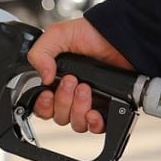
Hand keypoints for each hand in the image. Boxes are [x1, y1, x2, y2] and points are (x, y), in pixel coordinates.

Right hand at [26, 17, 132, 133]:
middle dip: (63, 100)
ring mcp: (89, 102)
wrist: (120, 36)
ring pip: (76, 123)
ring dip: (78, 109)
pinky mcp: (107, 108)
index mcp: (57, 80)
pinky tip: (94, 112)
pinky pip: (96, 127)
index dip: (43, 105)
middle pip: (59, 116)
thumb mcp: (57, 35)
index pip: (43, 106)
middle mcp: (71, 94)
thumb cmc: (92, 33)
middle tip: (72, 81)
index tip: (48, 93)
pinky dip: (93, 123)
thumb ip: (40, 54)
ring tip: (86, 88)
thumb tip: (43, 77)